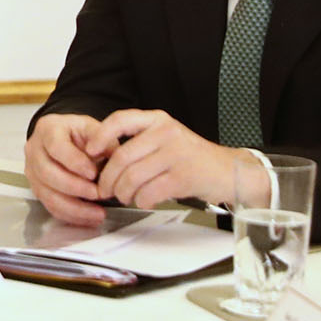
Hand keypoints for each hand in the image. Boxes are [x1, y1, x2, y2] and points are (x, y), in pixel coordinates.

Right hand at [24, 113, 109, 225]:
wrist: (68, 140)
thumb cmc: (80, 134)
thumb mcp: (94, 129)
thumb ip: (104, 142)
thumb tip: (115, 160)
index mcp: (48, 129)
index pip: (56, 146)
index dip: (74, 162)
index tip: (93, 173)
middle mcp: (35, 149)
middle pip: (47, 172)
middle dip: (75, 187)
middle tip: (97, 194)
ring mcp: (32, 170)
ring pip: (47, 193)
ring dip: (74, 207)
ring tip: (97, 213)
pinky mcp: (37, 187)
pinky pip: (50, 206)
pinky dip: (70, 215)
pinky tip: (88, 218)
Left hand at [89, 109, 239, 209]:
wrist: (230, 172)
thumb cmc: (191, 159)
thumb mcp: (165, 139)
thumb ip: (139, 143)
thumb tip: (101, 158)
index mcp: (158, 119)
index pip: (120, 120)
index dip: (100, 136)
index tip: (90, 152)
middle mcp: (166, 132)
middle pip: (122, 156)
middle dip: (108, 177)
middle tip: (104, 189)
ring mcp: (176, 153)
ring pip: (133, 176)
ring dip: (123, 192)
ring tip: (124, 197)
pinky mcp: (184, 176)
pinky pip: (150, 191)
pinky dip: (142, 200)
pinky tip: (144, 201)